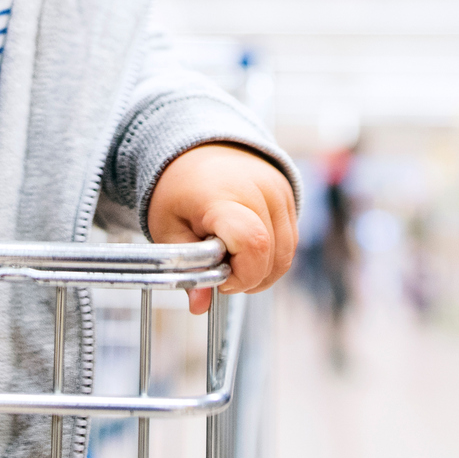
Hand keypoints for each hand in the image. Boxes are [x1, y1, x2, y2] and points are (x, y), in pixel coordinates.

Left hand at [148, 143, 296, 314]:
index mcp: (222, 195)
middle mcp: (258, 189)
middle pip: (273, 255)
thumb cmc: (178, 191)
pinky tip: (247, 249)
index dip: (241, 274)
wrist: (197, 150)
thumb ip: (186, 267)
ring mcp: (278, 190)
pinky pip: (290, 241)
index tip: (219, 278)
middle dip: (250, 278)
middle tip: (222, 271)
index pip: (253, 243)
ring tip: (233, 261)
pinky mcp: (289, 195)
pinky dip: (272, 256)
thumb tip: (200, 307)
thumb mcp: (167, 229)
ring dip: (263, 270)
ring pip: (286, 254)